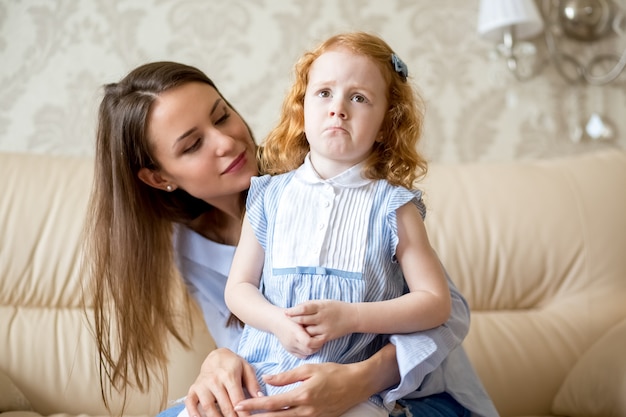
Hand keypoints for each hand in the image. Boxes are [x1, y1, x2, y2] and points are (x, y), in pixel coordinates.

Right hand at [184, 348, 261, 416]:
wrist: (216, 357)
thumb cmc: (233, 365)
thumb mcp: (246, 369)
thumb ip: (253, 384)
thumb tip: (260, 397)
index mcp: (229, 376)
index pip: (237, 399)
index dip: (243, 413)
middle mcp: (214, 381)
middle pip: (224, 406)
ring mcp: (202, 385)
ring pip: (208, 408)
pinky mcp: (193, 389)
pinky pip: (191, 404)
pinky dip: (194, 414)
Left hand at [234, 362, 368, 416]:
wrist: (357, 384)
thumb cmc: (333, 372)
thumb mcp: (308, 369)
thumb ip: (286, 376)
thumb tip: (266, 379)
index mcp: (301, 395)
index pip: (271, 403)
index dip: (253, 405)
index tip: (239, 404)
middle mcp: (306, 411)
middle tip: (240, 415)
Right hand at [273, 313, 323, 357]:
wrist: (275, 320)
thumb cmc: (290, 315)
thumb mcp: (300, 316)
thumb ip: (310, 323)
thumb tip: (322, 329)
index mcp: (295, 332)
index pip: (309, 343)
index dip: (318, 341)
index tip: (323, 336)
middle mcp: (291, 341)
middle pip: (309, 350)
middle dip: (318, 346)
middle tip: (322, 339)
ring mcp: (289, 347)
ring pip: (306, 353)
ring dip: (313, 349)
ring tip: (317, 341)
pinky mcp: (289, 350)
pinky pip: (301, 355)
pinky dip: (307, 352)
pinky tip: (310, 345)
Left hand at [285, 300, 354, 343]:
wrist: (352, 317)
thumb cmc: (336, 308)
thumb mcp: (323, 302)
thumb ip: (311, 305)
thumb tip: (296, 308)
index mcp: (320, 306)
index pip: (303, 308)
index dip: (293, 311)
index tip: (286, 312)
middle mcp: (322, 317)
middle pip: (302, 320)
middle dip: (293, 321)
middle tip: (287, 322)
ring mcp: (324, 328)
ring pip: (307, 331)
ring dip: (300, 331)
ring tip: (294, 330)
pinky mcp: (327, 336)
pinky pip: (314, 339)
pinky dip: (308, 338)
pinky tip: (305, 336)